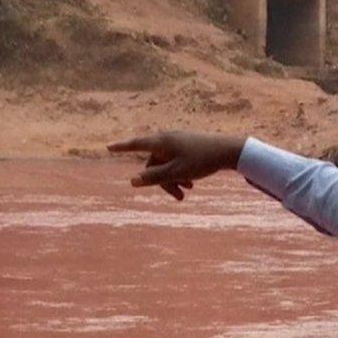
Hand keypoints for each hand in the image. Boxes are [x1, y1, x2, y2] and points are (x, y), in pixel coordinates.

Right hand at [107, 131, 247, 200]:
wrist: (229, 151)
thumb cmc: (201, 161)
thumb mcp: (176, 173)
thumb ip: (154, 178)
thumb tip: (133, 181)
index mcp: (162, 142)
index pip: (136, 145)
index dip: (122, 147)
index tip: (108, 147)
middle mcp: (168, 139)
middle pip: (154, 163)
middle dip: (161, 181)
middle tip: (178, 198)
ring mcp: (179, 142)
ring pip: (166, 164)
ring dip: (172, 180)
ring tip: (187, 192)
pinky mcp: (188, 146)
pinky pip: (176, 162)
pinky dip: (180, 173)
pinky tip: (192, 185)